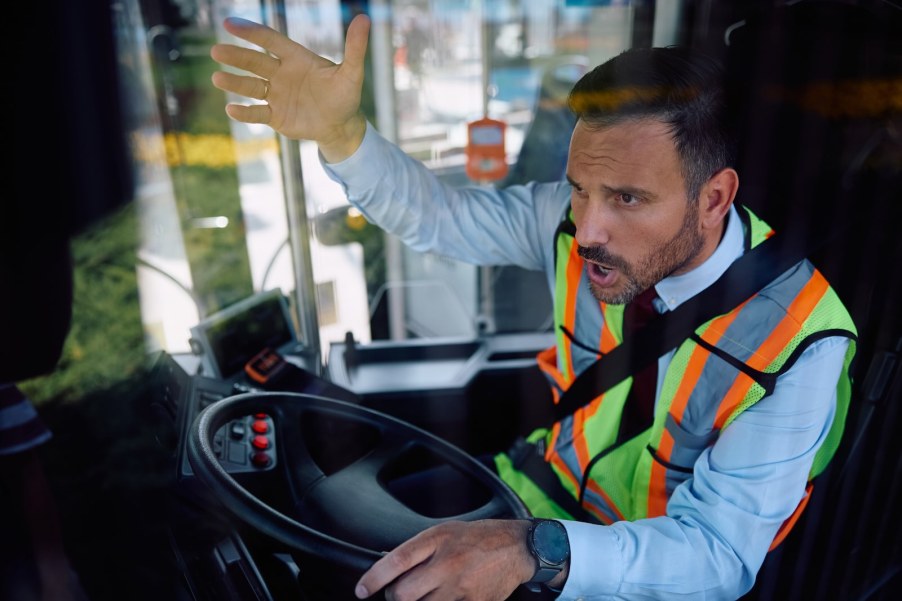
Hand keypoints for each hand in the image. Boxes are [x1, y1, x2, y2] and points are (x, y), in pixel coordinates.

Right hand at [210, 14, 370, 161]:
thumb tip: (364, 18)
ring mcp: (277, 95)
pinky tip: (231, 110)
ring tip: (217, 78)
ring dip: (235, 83)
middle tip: (216, 51)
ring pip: (252, 87)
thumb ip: (355, 48)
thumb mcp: (352, 74)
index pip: (270, 41)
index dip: (251, 32)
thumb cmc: (346, 97)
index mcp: (296, 59)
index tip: (230, 24)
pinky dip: (245, 113)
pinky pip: (257, 113)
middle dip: (236, 57)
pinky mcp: (275, 117)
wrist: (341, 126)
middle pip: (256, 62)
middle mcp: (282, 74)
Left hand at [355, 519, 535, 600]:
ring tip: (424, 594)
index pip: (397, 561)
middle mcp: (448, 564)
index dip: (374, 579)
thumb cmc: (477, 538)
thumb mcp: (445, 531)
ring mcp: (461, 588)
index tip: (362, 590)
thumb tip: (388, 568)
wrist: (516, 548)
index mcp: (438, 540)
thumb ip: (419, 549)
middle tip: (398, 593)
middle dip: (394, 596)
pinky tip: (443, 597)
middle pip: (403, 594)